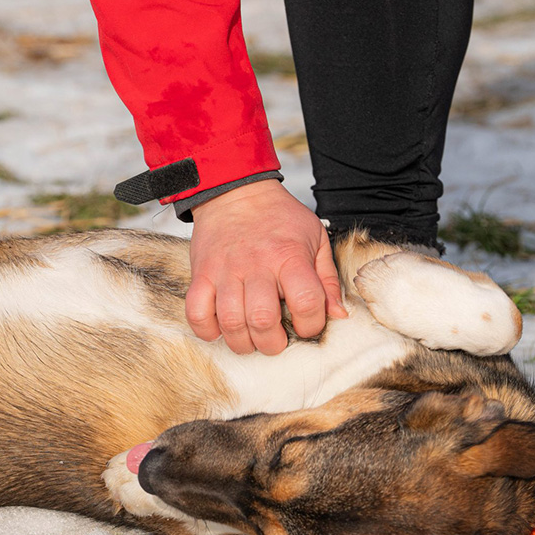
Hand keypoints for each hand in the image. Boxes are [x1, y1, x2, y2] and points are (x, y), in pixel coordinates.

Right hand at [186, 179, 346, 354]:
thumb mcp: (315, 238)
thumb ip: (328, 279)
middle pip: (263, 319)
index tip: (307, 325)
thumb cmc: (278, 217)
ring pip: (230, 321)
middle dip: (273, 343)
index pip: (306, 302)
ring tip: (251, 339)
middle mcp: (255, 265)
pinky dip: (207, 330)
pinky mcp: (200, 274)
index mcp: (289, 257)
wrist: (235, 192)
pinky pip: (196, 313)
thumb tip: (338, 315)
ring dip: (243, 342)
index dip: (311, 324)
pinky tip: (220, 329)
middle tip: (276, 340)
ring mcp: (224, 271)